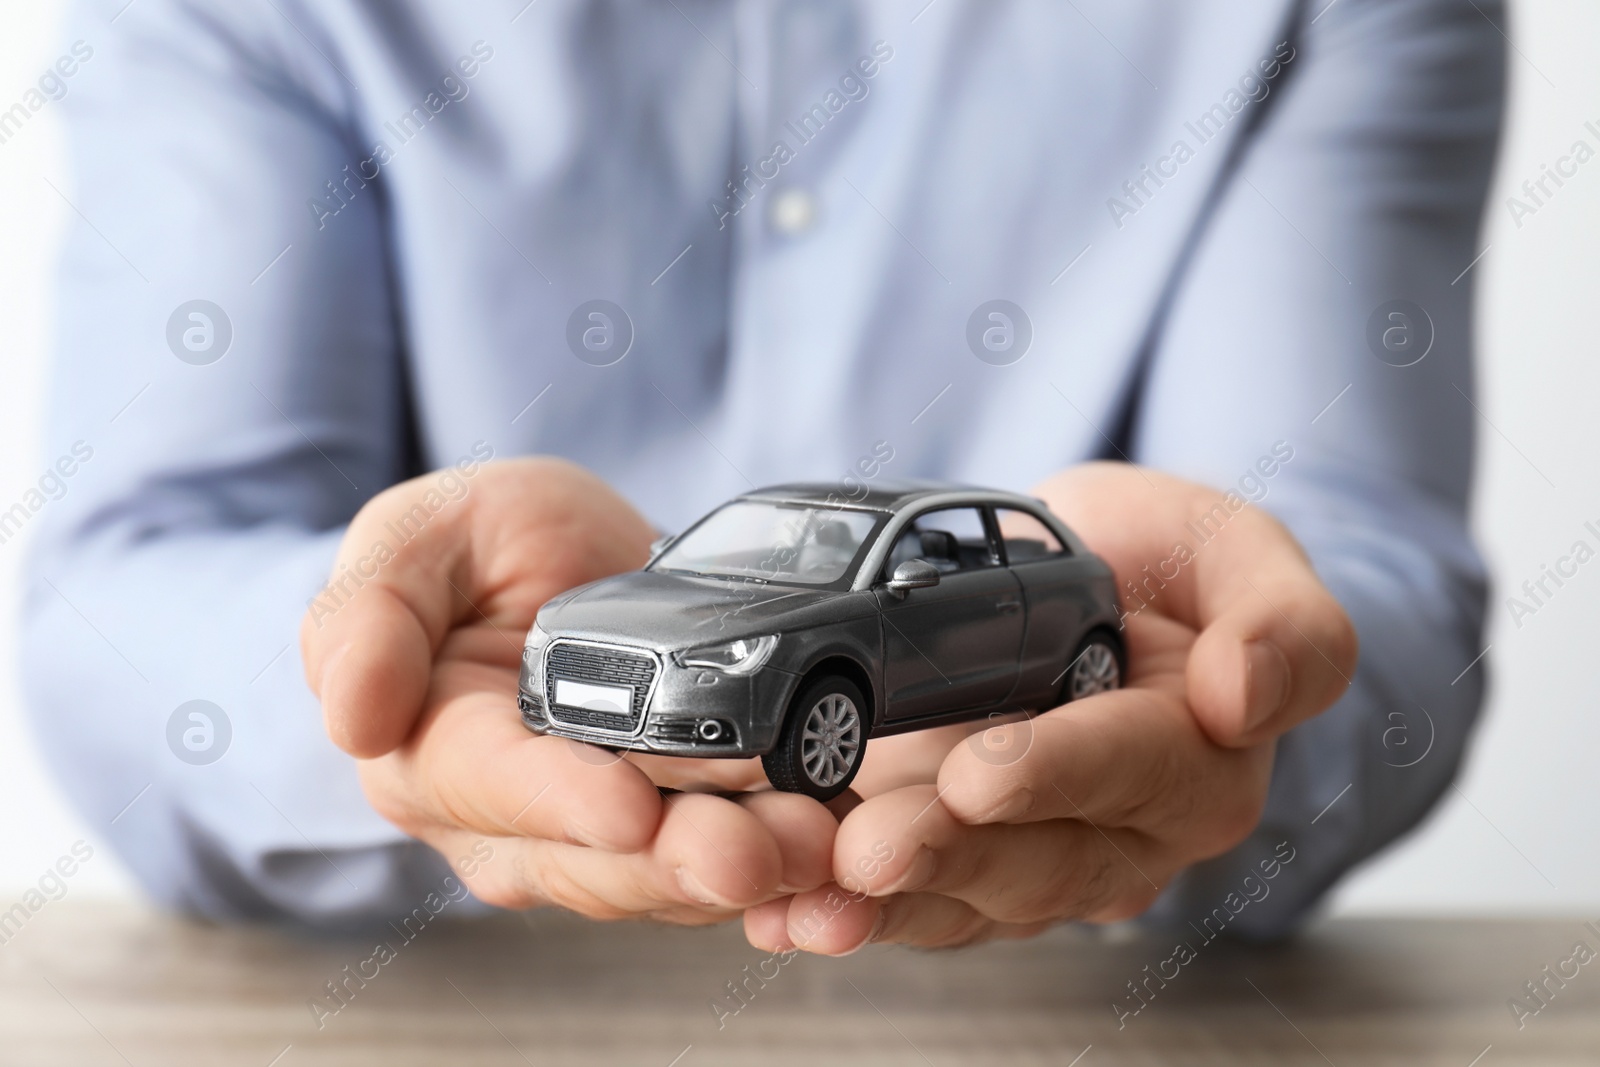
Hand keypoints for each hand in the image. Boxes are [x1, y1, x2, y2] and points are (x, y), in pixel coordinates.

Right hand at [301, 458, 835, 922]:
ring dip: (747, 868)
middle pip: (594, 858)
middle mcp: (511, 821)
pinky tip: (836, 850)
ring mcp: (597, 837)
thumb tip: (353, 717)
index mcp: (433, 750)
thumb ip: (370, 614)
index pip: (493, 787)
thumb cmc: (478, 547)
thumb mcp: (418, 538)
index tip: (630, 807)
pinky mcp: (675, 832)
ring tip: (814, 844)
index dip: (561, 801)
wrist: (567, 563)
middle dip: (678, 859)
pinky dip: (782, 863)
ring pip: (668, 876)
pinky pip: (725, 863)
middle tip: (758, 848)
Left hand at [744, 462, 1356, 951]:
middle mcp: (1119, 830)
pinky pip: (908, 899)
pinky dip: (838, 905)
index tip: (979, 771)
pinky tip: (780, 912)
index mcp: (1199, 757)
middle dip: (948, 853)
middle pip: (1038, 856)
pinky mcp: (959, 859)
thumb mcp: (1240, 554)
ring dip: (883, 902)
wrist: (1094, 586)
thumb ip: (1284, 621)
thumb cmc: (1171, 569)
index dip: (1059, 770)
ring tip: (806, 900)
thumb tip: (1242, 694)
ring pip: (964, 896)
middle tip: (870, 846)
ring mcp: (1033, 853)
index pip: (1134, 767)